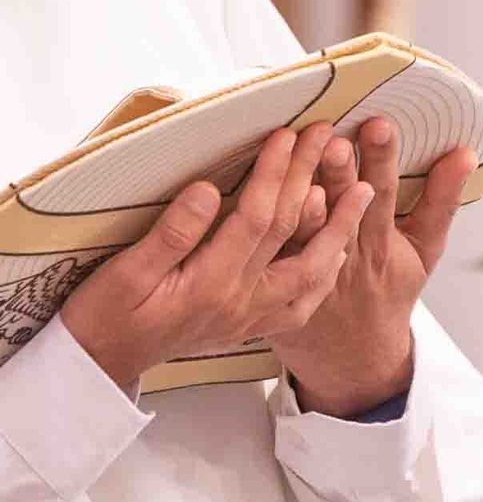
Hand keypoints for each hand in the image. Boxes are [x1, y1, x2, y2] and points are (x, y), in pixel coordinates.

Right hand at [62, 124, 372, 390]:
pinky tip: (340, 250)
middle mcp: (240, 301)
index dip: (274, 172)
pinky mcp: (252, 326)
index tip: (287, 135)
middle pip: (288, 231)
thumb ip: (171, 234)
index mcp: (209, 283)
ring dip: (338, 227)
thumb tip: (208, 190)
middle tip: (330, 138)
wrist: (101, 366)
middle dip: (310, 178)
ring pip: (311, 270)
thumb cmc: (105, 316)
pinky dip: (326, 273)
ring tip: (363, 190)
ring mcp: (251, 317)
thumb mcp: (123, 274)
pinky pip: (304, 302)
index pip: (255, 217)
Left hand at [271, 117, 476, 416]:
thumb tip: (465, 152)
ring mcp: (314, 273)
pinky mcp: (282, 287)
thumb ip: (443, 199)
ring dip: (308, 196)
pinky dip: (280, 231)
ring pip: (311, 231)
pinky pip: (279, 257)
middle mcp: (350, 256)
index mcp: (384, 243)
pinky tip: (273, 201)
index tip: (379, 125)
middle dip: (342, 172)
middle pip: (346, 210)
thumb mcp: (425, 248)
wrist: (354, 354)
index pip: (385, 193)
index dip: (382, 160)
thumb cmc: (390, 288)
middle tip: (337, 138)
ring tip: (301, 167)